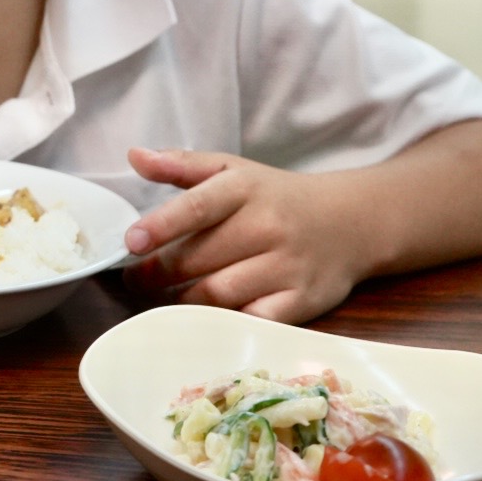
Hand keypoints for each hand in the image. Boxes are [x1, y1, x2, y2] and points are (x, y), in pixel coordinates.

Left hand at [120, 147, 368, 322]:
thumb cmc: (275, 197)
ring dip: (182, 301)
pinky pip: (252, 321)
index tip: (131, 243)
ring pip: (219, 293)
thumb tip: (134, 156)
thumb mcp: (232, 170)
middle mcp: (267, 226)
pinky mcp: (302, 301)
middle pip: (200, 258)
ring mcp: (286, 266)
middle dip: (158, 272)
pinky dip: (224, 324)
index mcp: (245, 189)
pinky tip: (203, 321)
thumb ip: (181, 165)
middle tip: (135, 279)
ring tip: (162, 298)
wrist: (350, 221)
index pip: (197, 207)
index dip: (161, 226)